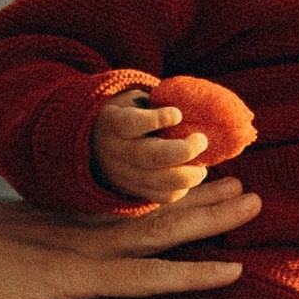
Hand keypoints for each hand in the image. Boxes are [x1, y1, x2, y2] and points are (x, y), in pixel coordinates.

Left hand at [0, 174, 257, 298]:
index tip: (237, 268)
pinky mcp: (63, 213)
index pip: (143, 275)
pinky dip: (159, 195)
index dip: (190, 275)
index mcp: (68, 273)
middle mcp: (79, 242)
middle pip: (157, 230)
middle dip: (208, 217)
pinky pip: (123, 205)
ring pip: (145, 211)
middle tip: (256, 200)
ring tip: (235, 183)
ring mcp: (73, 223)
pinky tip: (179, 187)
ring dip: (192, 197)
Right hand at [92, 92, 210, 204]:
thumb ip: (157, 103)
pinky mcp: (134, 189)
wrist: (96, 144)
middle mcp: (117, 151)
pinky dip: (182, 189)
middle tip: (202, 140)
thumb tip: (197, 103)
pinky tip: (191, 176)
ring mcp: (124, 173)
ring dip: (189, 175)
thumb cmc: (129, 116)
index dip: (157, 119)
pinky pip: (162, 196)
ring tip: (202, 167)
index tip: (177, 114)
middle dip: (184, 150)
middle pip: (151, 156)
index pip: (132, 123)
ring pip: (160, 180)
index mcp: (115, 123)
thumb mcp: (134, 102)